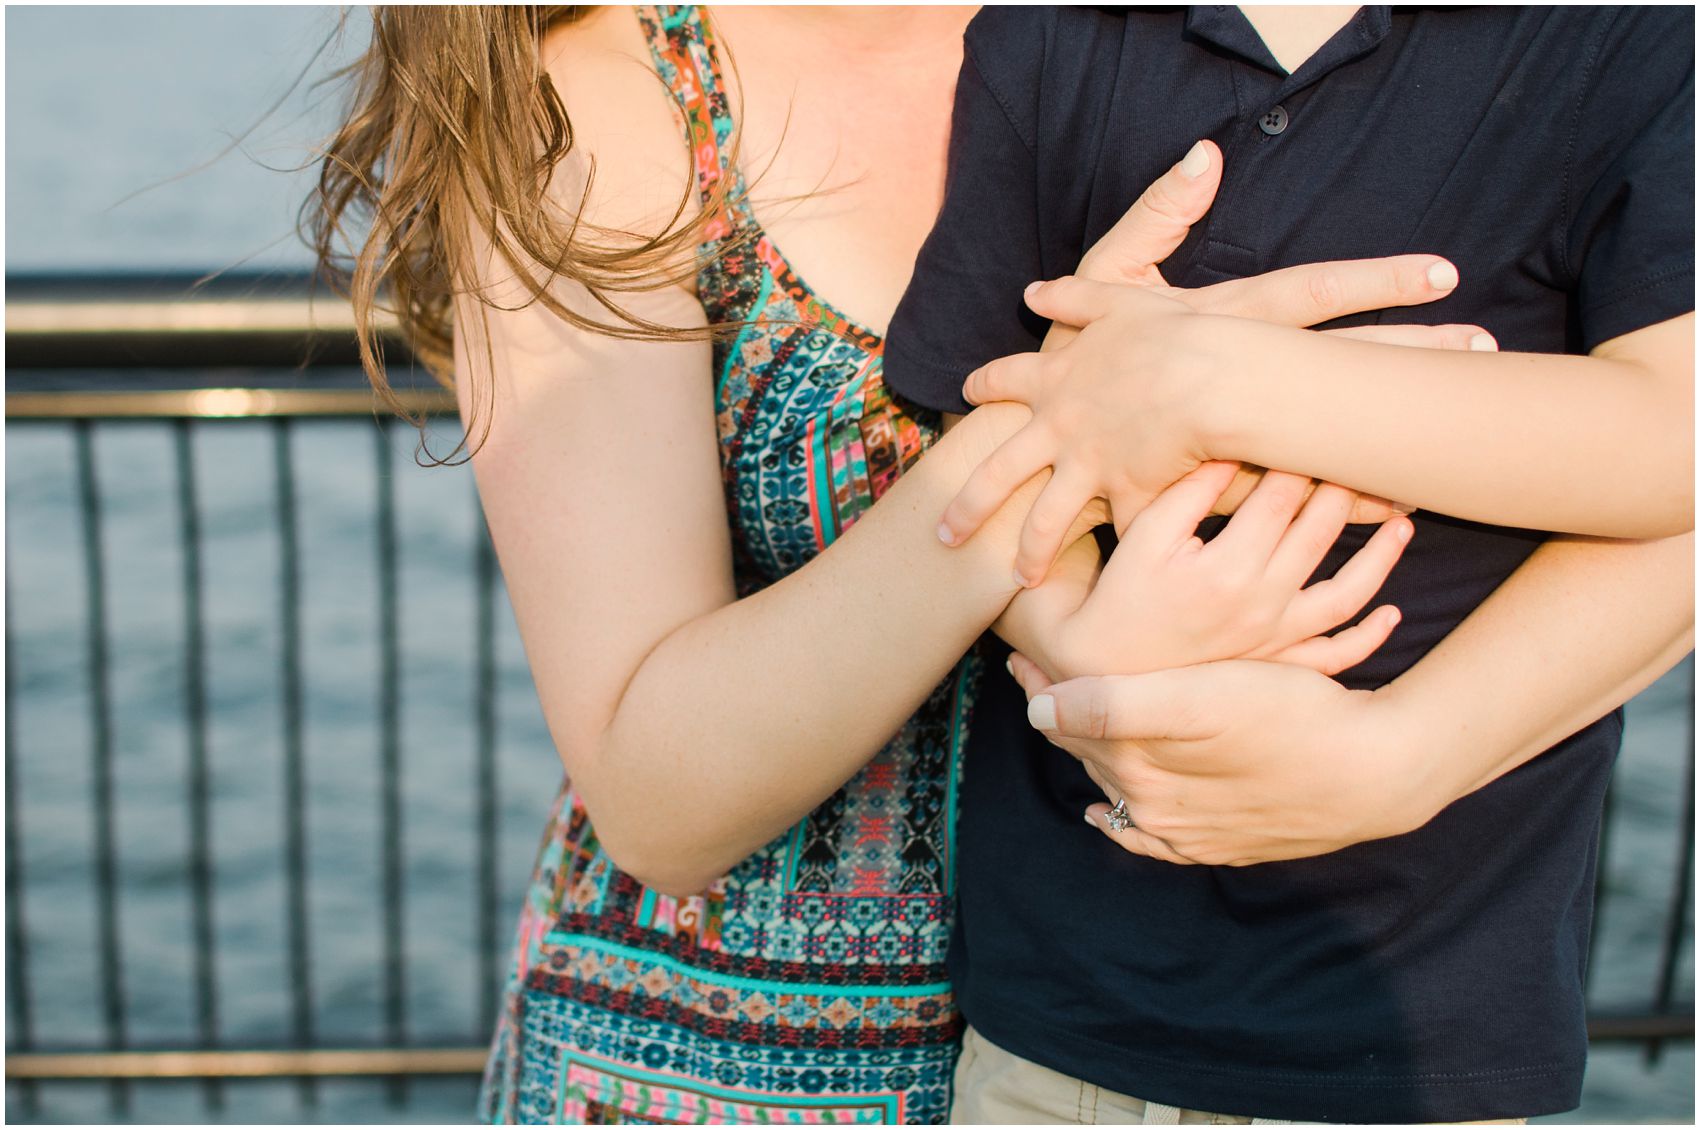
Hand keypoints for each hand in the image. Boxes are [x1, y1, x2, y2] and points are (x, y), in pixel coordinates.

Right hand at [942, 140, 1493, 584]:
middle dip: (1405, 359)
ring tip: (1454, 464)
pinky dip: (1330, 517)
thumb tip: (1204, 155)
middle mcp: (1220, 383)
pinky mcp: (1213, 496)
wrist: (1020, 455)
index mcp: (1211, 323)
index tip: (1446, 274)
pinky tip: (1386, 524)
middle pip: (1327, 369)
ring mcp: (1217, 444)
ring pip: (1308, 449)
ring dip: (1379, 451)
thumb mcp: (1109, 279)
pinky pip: (1281, 510)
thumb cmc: (1070, 363)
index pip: (1307, 292)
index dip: (1375, 281)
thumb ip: (1156, 216)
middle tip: (1485, 350)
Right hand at [995, 464, 1409, 680]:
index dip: (1299, 456)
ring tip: (1401, 522)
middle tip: (1363, 456)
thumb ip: (1189, 493)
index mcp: (1227, 568)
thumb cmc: (1120, 595)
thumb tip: (1232, 449)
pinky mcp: (1276, 663)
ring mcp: (1275, 638)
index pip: (1280, 497)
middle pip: (1320, 532)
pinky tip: (1391, 613)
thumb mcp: (1143, 536)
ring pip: (1347, 592)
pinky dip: (1369, 636)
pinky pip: (1336, 655)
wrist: (1104, 670)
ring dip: (1382, 557)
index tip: (1313, 426)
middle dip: (1345, 488)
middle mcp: (1261, 604)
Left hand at [1005, 654, 1435, 865]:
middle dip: (1060, 712)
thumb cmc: (1291, 718)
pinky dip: (1123, 822)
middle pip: (1090, 753)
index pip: (1069, 722)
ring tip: (1070, 723)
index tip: (1019, 649)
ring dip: (1091, 754)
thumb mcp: (1200, 698)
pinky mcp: (1226, 842)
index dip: (1042, 683)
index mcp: (1140, 770)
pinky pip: (1153, 838)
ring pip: (1118, 787)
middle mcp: (1156, 811)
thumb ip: (1114, 705)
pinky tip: (1108, 813)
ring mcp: (1190, 834)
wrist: (1376, 771)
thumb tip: (1038, 713)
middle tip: (1034, 671)